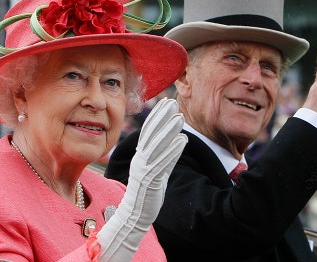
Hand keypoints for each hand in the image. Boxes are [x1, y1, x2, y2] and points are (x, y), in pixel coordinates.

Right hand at [97, 98, 186, 261]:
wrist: (134, 215)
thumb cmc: (146, 192)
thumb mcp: (155, 170)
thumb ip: (163, 155)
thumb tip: (176, 140)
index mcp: (140, 156)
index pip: (148, 131)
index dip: (157, 115)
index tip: (166, 102)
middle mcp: (140, 159)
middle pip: (151, 134)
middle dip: (162, 116)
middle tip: (173, 102)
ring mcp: (144, 169)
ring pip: (157, 146)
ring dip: (169, 130)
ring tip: (180, 117)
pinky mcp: (151, 181)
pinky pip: (162, 163)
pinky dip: (172, 151)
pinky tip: (182, 141)